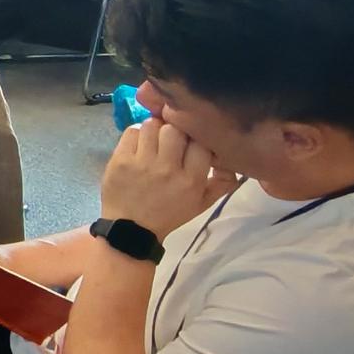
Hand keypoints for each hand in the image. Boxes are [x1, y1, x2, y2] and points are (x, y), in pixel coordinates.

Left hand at [98, 118, 240, 239]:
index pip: (201, 143)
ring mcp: (141, 163)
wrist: (132, 228)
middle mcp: (168, 169)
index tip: (192, 141)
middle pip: (175, 129)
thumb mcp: (202, 203)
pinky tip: (139, 145)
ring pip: (152, 125)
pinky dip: (136, 134)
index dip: (197, 137)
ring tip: (155, 139)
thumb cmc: (169, 213)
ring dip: (155, 129)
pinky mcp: (120, 160)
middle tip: (172, 138)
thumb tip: (234, 161)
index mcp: (191, 180)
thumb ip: (222, 183)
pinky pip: (131, 132)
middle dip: (175, 129)